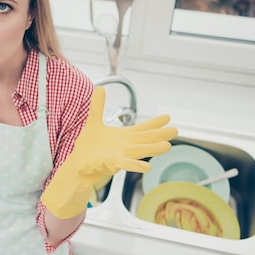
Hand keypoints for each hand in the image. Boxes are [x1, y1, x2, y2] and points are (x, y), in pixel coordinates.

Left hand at [41, 87, 177, 218]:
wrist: (79, 163)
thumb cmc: (89, 145)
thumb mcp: (93, 121)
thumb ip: (98, 106)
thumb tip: (100, 88)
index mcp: (124, 136)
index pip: (142, 129)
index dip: (154, 123)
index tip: (167, 117)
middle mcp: (126, 146)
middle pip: (145, 139)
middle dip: (160, 135)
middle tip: (175, 131)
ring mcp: (120, 155)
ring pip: (140, 151)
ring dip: (153, 149)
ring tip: (167, 146)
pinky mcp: (112, 163)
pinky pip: (126, 164)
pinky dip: (136, 165)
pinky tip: (147, 167)